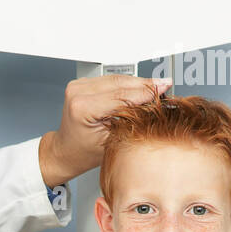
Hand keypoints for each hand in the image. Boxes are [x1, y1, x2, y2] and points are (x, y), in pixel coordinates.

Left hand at [39, 74, 172, 184]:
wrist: (66, 151)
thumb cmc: (84, 153)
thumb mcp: (111, 141)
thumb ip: (130, 120)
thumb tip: (152, 103)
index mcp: (82, 108)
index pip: (121, 96)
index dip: (145, 92)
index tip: (163, 89)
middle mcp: (78, 93)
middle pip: (120, 83)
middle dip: (144, 85)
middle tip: (164, 85)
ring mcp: (79, 85)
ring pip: (117, 78)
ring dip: (137, 82)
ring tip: (157, 86)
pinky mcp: (83, 83)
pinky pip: (110, 79)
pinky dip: (126, 83)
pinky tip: (139, 87)